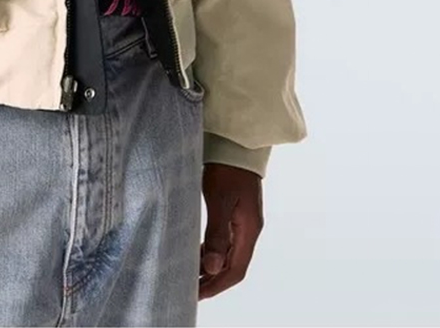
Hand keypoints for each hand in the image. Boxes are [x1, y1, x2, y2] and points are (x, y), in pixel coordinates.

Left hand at [199, 162, 263, 298]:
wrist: (237, 144)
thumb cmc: (228, 170)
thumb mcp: (219, 201)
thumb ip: (217, 234)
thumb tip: (212, 268)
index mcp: (249, 231)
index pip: (236, 270)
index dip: (217, 285)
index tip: (198, 294)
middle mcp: (249, 230)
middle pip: (233, 265)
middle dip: (213, 280)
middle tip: (191, 289)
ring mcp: (243, 222)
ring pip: (229, 254)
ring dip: (212, 266)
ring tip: (191, 274)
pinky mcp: (235, 212)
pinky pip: (225, 241)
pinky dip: (212, 251)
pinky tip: (199, 251)